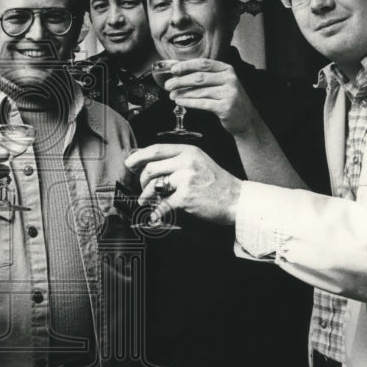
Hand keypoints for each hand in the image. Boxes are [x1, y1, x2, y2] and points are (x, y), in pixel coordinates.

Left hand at [125, 143, 240, 224]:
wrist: (236, 199)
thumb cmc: (217, 183)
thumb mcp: (200, 162)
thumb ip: (178, 161)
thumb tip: (151, 165)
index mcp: (189, 151)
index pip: (157, 149)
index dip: (139, 156)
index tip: (129, 163)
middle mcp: (186, 162)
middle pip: (151, 167)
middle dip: (142, 180)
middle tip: (142, 188)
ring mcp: (186, 179)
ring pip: (154, 185)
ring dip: (146, 195)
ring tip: (145, 201)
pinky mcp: (186, 197)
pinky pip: (163, 204)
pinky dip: (156, 212)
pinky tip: (154, 216)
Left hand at [163, 59, 261, 136]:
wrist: (245, 119)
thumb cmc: (228, 99)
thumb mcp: (221, 83)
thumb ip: (205, 77)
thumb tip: (179, 74)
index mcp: (227, 69)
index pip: (203, 63)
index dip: (186, 65)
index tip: (173, 69)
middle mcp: (229, 79)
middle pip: (200, 77)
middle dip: (181, 81)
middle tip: (168, 85)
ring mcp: (229, 93)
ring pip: (200, 91)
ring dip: (183, 93)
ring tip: (172, 95)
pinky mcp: (226, 107)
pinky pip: (203, 103)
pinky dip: (189, 102)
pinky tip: (180, 102)